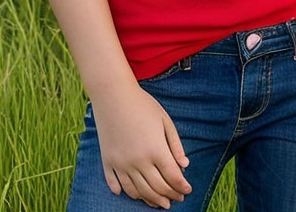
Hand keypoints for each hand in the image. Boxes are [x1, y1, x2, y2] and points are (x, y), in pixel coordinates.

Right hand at [90, 83, 191, 208]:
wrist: (112, 94)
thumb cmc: (142, 105)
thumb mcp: (165, 121)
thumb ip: (175, 145)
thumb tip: (185, 165)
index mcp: (156, 149)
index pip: (173, 177)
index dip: (182, 187)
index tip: (187, 190)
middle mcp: (138, 160)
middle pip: (157, 188)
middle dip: (170, 196)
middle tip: (176, 199)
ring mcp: (121, 163)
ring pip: (138, 191)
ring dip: (151, 200)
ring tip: (159, 203)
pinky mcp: (108, 161)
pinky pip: (117, 184)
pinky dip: (126, 192)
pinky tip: (133, 194)